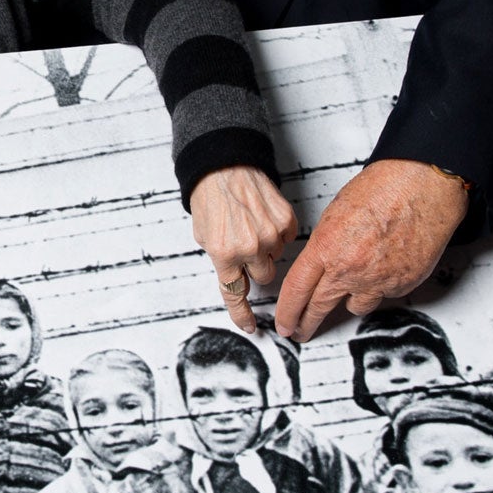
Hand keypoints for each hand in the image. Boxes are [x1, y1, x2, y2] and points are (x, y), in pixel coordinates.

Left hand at [190, 165, 298, 330]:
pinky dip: (278, 233)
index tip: (250, 326)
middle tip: (247, 247)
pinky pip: (288, 239)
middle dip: (255, 267)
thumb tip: (235, 278)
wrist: (224, 166)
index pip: (235, 294)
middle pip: (263, 277)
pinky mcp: (286, 221)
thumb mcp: (205, 236)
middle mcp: (249, 248)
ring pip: (276, 258)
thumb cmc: (210, 198)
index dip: (242, 314)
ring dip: (267, 249)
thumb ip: (221, 260)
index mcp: (224, 254)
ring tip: (253, 226)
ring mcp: (270, 235)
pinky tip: (265, 218)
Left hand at [274, 161, 469, 340]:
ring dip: (351, 299)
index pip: (296, 290)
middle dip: (306, 323)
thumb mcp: (336, 214)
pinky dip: (381, 285)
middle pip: (319, 308)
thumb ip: (324, 246)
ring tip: (357, 279)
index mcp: (326, 247)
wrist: (424, 186)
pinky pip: (383, 294)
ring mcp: (377, 281)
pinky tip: (385, 263)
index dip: (287, 312)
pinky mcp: (401, 285)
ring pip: (354, 306)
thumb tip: (319, 265)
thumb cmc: (384, 189)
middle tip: (300, 332)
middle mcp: (349, 269)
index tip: (284, 323)